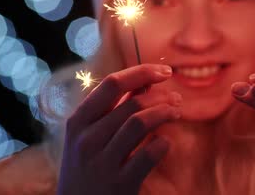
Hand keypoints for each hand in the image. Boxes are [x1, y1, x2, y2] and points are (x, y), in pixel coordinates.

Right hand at [57, 64, 181, 194]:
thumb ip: (113, 109)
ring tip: (176, 113)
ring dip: (165, 113)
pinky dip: (163, 143)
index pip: (112, 83)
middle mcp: (86, 139)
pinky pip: (149, 154)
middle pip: (132, 103)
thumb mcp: (88, 136)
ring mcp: (102, 163)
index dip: (142, 72)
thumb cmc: (86, 169)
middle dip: (161, 96)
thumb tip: (146, 82)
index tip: (164, 71)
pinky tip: (165, 142)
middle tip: (176, 98)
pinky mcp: (120, 184)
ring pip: (140, 122)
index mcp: (78, 122)